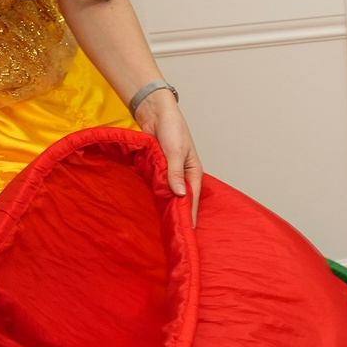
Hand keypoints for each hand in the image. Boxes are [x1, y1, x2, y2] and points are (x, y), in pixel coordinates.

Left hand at [137, 89, 204, 222]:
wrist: (155, 113)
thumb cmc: (172, 128)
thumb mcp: (176, 151)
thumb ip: (175, 172)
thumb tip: (180, 194)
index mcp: (193, 171)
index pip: (193, 198)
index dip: (190, 214)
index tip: (187, 230)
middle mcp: (183, 175)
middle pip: (182, 199)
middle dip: (179, 214)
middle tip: (174, 233)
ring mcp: (170, 173)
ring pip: (169, 194)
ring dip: (167, 206)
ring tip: (164, 226)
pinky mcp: (158, 170)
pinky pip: (158, 186)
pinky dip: (157, 195)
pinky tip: (153, 207)